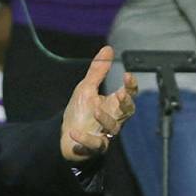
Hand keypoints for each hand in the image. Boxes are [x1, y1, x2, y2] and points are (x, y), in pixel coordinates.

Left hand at [60, 45, 138, 163]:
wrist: (64, 136)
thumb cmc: (79, 112)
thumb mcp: (86, 88)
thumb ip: (98, 71)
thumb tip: (108, 49)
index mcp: (113, 104)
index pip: (129, 95)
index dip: (131, 86)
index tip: (128, 75)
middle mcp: (113, 119)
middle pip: (128, 112)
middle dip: (126, 103)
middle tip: (121, 94)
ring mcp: (105, 134)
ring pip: (113, 128)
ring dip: (105, 119)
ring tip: (95, 110)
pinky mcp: (94, 147)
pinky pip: (94, 144)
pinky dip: (85, 139)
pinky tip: (74, 132)